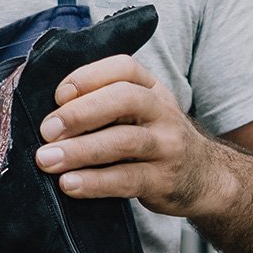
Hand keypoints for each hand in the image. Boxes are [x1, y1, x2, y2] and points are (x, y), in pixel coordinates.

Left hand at [34, 53, 231, 218]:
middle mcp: (162, 111)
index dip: (88, 77)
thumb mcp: (140, 111)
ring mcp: (167, 146)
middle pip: (124, 99)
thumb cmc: (154, 139)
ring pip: (124, 141)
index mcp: (151, 88)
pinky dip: (95, 182)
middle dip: (81, 113)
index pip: (123, 68)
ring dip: (80, 150)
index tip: (59, 95)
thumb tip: (48, 111)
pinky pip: (127, 179)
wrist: (205, 177)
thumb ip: (105, 104)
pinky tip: (69, 184)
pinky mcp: (164, 180)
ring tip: (47, 159)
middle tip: (47, 130)